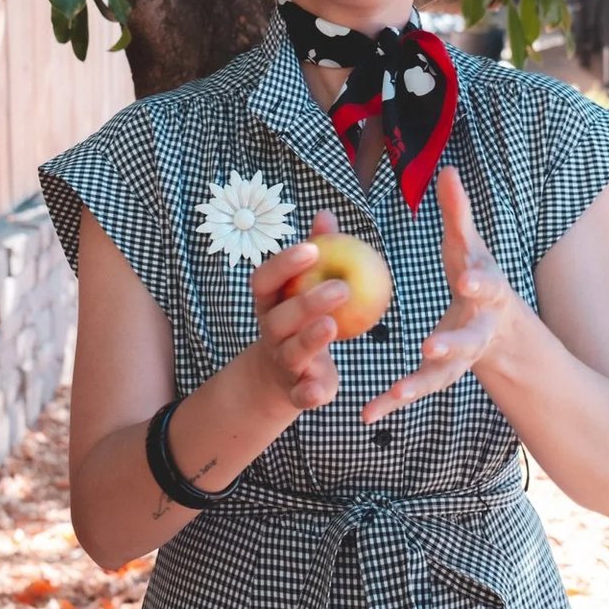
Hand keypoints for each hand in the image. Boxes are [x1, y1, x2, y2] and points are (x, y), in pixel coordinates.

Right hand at [243, 211, 344, 413]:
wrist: (279, 376)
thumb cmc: (297, 320)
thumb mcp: (301, 288)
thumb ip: (316, 253)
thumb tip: (326, 214)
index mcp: (269, 304)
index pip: (265, 280)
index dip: (284, 264)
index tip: (311, 247)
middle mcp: (270, 332)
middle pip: (281, 317)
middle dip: (307, 302)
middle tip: (343, 287)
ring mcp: (281, 362)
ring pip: (292, 352)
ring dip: (309, 340)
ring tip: (332, 325)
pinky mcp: (296, 391)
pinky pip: (300, 394)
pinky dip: (309, 393)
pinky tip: (322, 390)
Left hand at [363, 168, 525, 424]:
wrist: (503, 331)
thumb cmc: (478, 277)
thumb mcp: (472, 247)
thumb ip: (459, 214)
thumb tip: (448, 170)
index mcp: (487, 294)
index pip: (487, 286)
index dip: (479, 282)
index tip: (465, 280)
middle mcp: (480, 329)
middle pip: (469, 338)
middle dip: (452, 342)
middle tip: (431, 346)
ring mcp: (463, 358)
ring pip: (443, 374)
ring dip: (419, 382)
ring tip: (395, 393)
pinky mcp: (443, 376)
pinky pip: (417, 389)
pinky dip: (394, 401)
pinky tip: (368, 413)